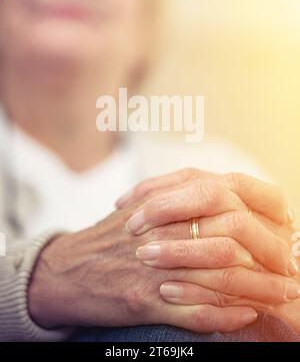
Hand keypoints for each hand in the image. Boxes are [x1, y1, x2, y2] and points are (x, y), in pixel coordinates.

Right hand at [28, 186, 296, 334]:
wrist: (66, 269)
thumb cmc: (111, 237)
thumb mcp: (144, 206)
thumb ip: (180, 196)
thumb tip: (228, 198)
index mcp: (164, 201)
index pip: (224, 196)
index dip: (259, 215)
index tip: (281, 230)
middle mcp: (161, 229)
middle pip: (230, 238)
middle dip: (268, 256)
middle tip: (291, 270)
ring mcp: (153, 265)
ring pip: (219, 276)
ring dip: (257, 290)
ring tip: (281, 296)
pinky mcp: (142, 299)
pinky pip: (194, 311)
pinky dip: (225, 315)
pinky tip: (247, 317)